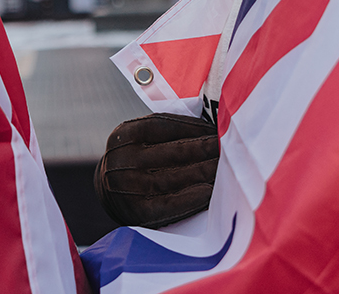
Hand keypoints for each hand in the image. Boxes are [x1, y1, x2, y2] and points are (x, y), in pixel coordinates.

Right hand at [94, 113, 218, 228]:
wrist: (109, 194)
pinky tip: (209, 191)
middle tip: (228, 147)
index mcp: (123, 135)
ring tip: (225, 168)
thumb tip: (208, 126)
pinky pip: (168, 204)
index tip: (217, 127)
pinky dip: (191, 198)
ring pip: (174, 177)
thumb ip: (163, 132)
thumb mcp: (138, 139)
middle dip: (205, 148)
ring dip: (204, 172)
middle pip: (172, 151)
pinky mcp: (136, 212)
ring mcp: (127, 187)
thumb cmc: (136, 162)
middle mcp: (122, 160)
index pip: (163, 125)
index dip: (193, 126)